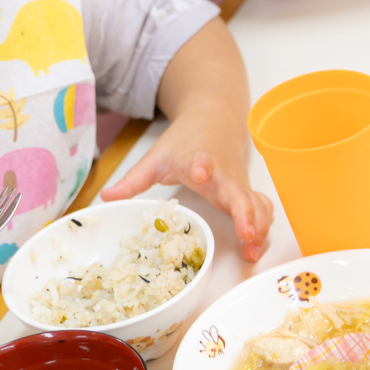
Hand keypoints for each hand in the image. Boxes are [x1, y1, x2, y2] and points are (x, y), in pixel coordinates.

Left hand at [100, 127, 272, 262]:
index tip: (200, 171)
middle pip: (238, 192)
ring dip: (259, 226)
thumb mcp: (156, 157)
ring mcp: (239, 184)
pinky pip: (262, 209)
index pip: (202, 161)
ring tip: (252, 251)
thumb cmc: (186, 141)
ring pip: (257, 204)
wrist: (214, 118)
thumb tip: (105, 197)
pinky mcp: (247, 192)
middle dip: (244, 211)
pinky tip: (255, 250)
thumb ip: (133, 179)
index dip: (202, 166)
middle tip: (246, 232)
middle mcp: (223, 173)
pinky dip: (264, 227)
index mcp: (198, 159)